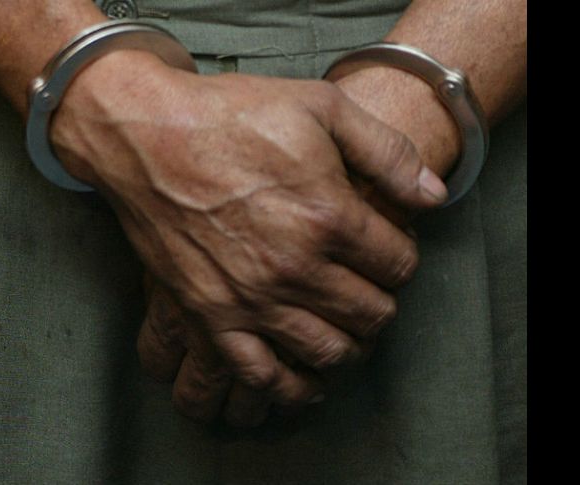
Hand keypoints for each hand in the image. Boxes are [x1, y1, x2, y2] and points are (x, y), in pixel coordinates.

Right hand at [51, 50, 446, 414]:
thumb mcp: (320, 107)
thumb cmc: (230, 116)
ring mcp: (250, 299)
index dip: (402, 259)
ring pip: (326, 353)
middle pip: (370, 314)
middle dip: (380, 305)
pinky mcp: (209, 315)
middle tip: (370, 291)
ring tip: (345, 334)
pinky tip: (302, 380)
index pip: (398, 265)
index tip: (388, 251)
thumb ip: (387, 152)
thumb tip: (433, 196)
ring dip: (347, 348)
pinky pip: (259, 374)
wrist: (146, 137)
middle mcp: (295, 268)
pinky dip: (289, 388)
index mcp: (330, 217)